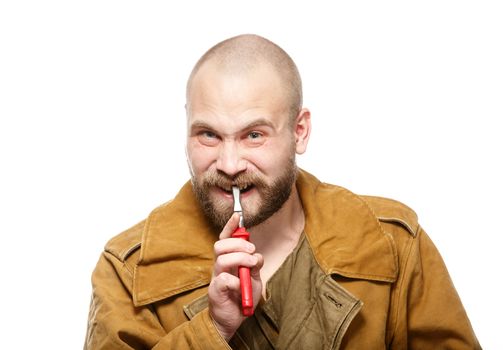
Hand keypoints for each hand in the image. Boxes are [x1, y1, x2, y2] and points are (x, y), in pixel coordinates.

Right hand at [208, 213, 263, 340]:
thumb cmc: (242, 297)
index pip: (226, 238)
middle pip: (221, 245)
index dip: (230, 226)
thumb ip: (255, 266)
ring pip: (221, 258)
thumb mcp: (254, 279)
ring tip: (251, 265)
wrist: (232, 320)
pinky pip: (223, 279)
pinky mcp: (215, 291)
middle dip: (238, 244)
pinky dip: (235, 281)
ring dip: (240, 258)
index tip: (237, 216)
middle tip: (252, 251)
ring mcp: (216, 277)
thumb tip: (257, 255)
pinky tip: (241, 287)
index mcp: (228, 260)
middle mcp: (220, 266)